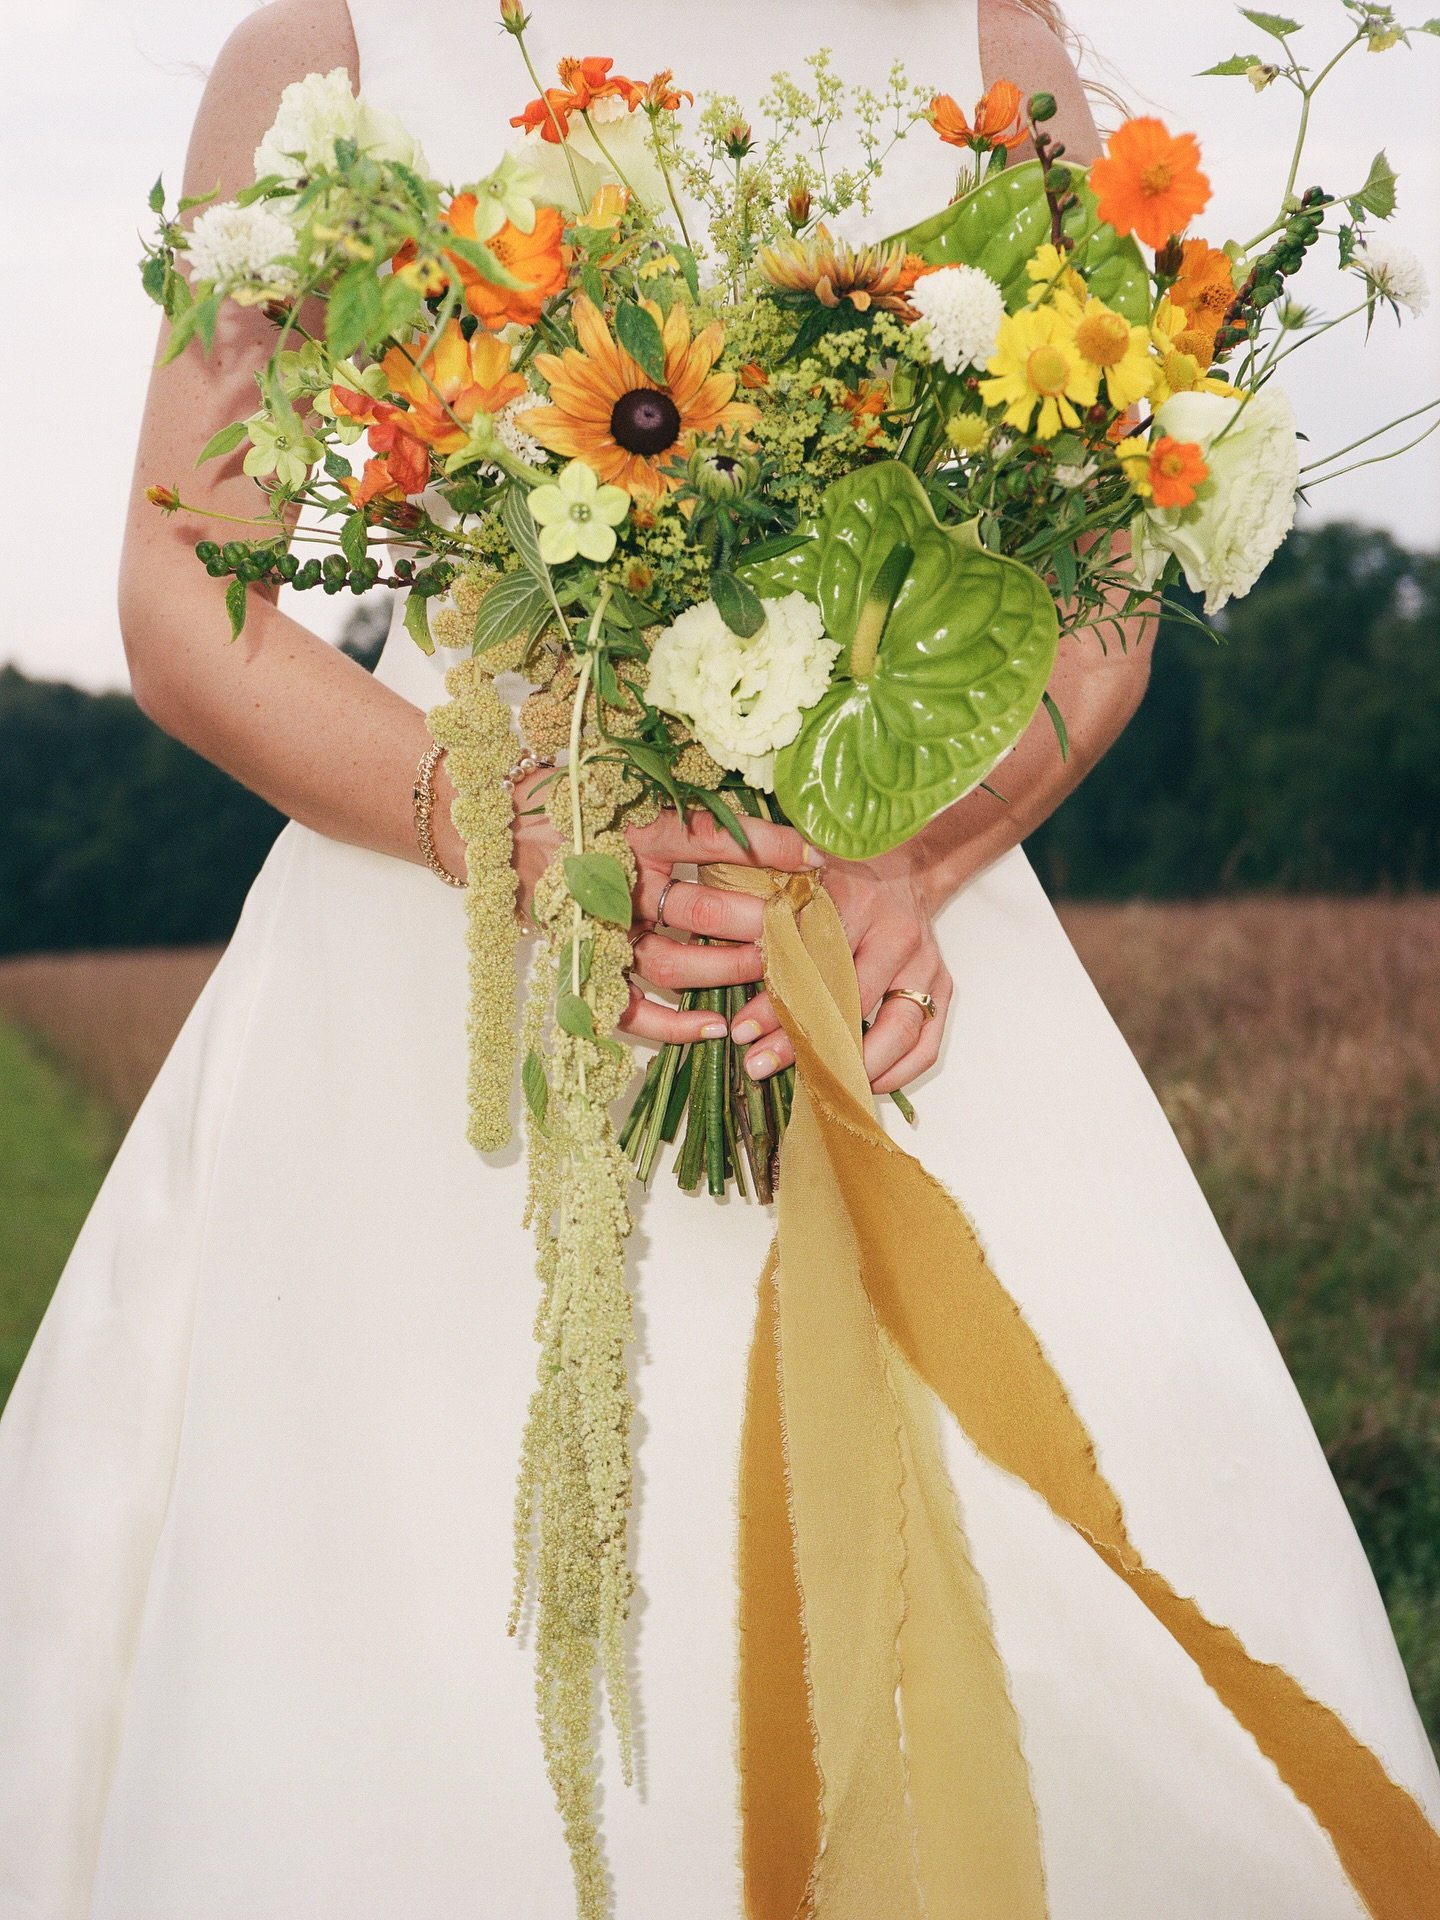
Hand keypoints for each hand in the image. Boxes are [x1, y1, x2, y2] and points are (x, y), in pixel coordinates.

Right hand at [507, 771, 822, 1046]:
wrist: (509, 837)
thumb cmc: (584, 813)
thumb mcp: (642, 801)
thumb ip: (704, 816)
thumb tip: (784, 832)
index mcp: (632, 832)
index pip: (710, 836)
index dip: (767, 846)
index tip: (816, 857)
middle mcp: (614, 882)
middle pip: (696, 908)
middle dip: (754, 921)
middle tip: (794, 927)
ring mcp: (598, 931)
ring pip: (668, 963)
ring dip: (723, 970)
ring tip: (766, 969)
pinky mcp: (584, 968)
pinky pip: (627, 1009)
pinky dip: (671, 1025)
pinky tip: (714, 1027)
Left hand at [728, 841, 952, 1094]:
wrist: (902, 869)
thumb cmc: (841, 887)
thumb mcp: (799, 891)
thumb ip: (768, 929)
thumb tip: (727, 986)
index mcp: (853, 901)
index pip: (811, 962)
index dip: (774, 1002)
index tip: (743, 1032)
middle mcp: (894, 933)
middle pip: (849, 1001)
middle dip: (804, 1042)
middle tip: (762, 1066)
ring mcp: (923, 963)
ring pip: (895, 1031)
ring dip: (851, 1066)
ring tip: (813, 1086)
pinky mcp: (941, 986)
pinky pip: (926, 1043)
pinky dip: (897, 1072)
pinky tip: (861, 1083)